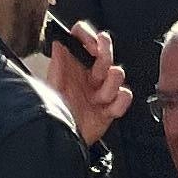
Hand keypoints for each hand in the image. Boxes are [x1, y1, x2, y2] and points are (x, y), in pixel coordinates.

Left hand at [47, 22, 131, 145]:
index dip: (88, 35)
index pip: (82, 36)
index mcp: (72, 63)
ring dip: (109, 85)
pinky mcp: (111, 106)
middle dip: (105, 52)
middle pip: (104, 49)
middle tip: (99, 61)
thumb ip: (57, 64)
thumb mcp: (52, 86)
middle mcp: (88, 72)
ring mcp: (101, 88)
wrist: (64, 142)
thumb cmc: (54, 113)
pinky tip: (108, 109)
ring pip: (117, 73)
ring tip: (98, 97)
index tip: (91, 45)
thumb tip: (59, 40)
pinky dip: (120, 102)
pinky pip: (125, 97)